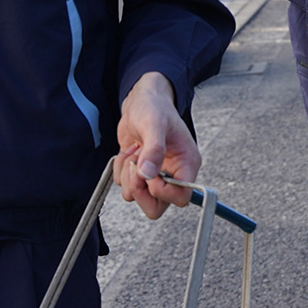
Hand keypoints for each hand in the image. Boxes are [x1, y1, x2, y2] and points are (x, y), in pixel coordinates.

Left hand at [115, 72, 195, 219]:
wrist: (140, 101)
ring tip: (134, 150)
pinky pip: (124, 185)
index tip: (149, 175)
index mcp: (187, 164)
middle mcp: (173, 174)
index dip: (164, 192)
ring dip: (128, 175)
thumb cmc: (154, 107)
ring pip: (136, 196)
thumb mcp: (155, 124)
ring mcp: (155, 176)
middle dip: (140, 191)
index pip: (182, 197)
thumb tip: (148, 174)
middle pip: (157, 207)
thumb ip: (153, 149)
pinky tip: (130, 150)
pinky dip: (121, 169)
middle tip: (135, 169)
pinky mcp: (139, 174)